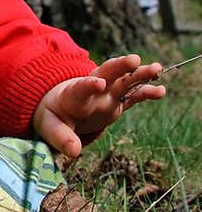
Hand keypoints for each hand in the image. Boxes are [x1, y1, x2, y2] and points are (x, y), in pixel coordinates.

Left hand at [32, 53, 165, 159]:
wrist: (60, 109)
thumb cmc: (53, 118)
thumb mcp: (50, 128)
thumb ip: (61, 138)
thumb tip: (74, 152)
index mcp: (72, 96)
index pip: (80, 88)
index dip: (89, 85)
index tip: (99, 83)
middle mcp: (92, 91)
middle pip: (106, 73)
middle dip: (119, 66)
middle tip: (134, 59)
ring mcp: (107, 94)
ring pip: (124, 81)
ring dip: (139, 74)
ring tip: (157, 68)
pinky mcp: (117, 102)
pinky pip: (133, 96)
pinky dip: (146, 92)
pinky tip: (161, 90)